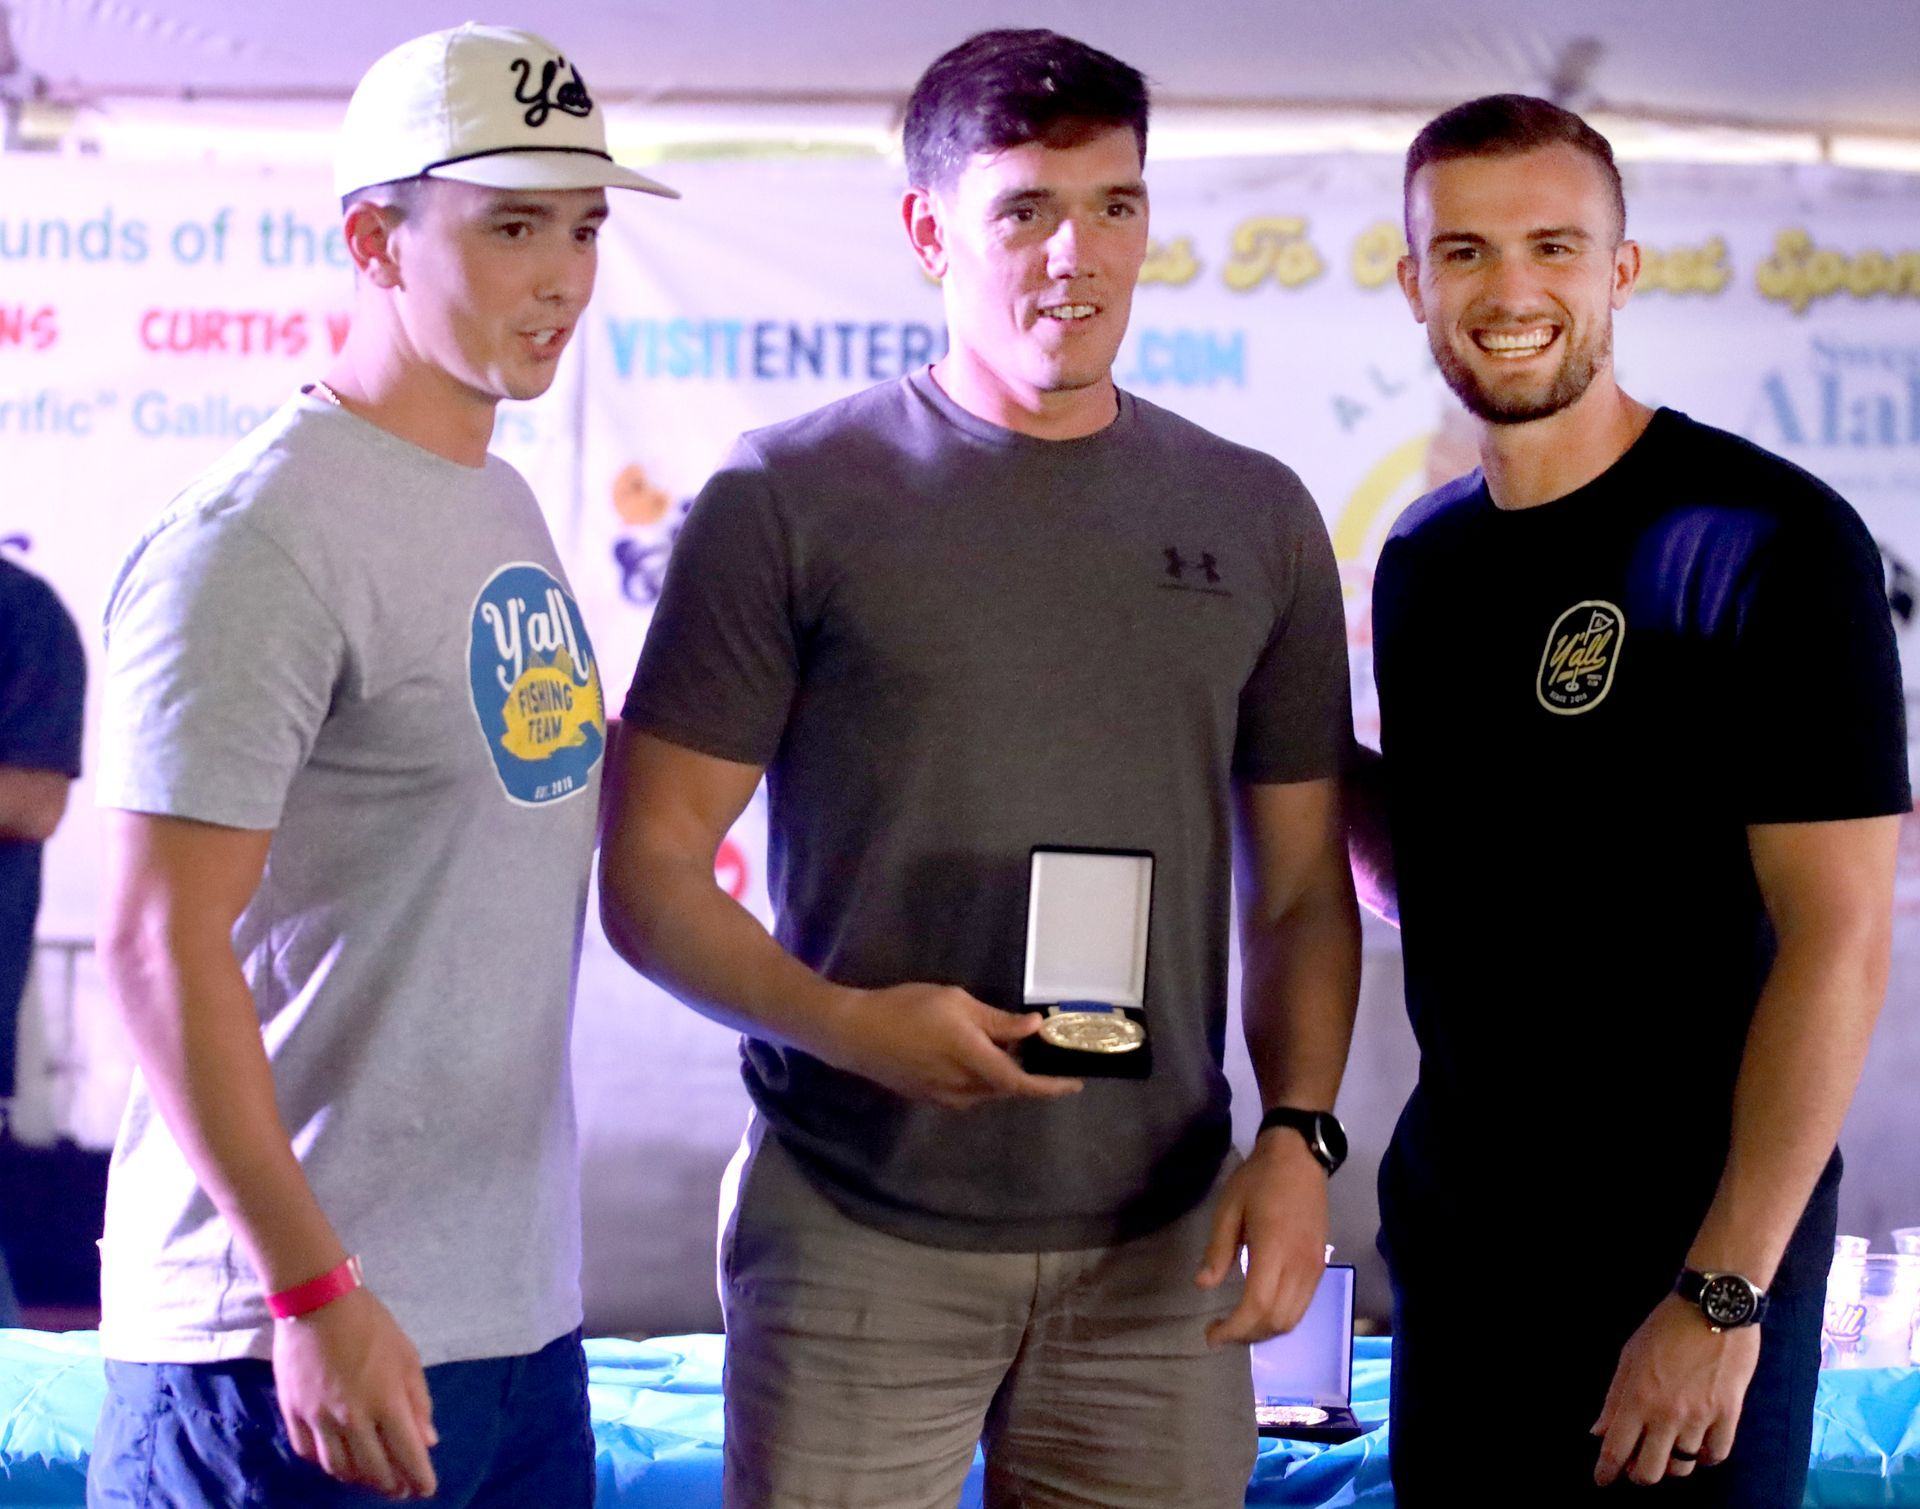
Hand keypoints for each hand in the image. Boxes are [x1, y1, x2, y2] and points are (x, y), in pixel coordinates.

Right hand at [272, 1287, 438, 1498]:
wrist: (318, 1302)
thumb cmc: (371, 1324)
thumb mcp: (406, 1356)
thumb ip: (418, 1401)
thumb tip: (428, 1441)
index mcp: (386, 1401)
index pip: (408, 1454)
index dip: (419, 1477)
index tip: (427, 1490)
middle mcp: (352, 1417)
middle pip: (372, 1469)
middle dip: (390, 1486)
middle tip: (400, 1491)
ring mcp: (318, 1418)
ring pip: (338, 1467)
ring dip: (358, 1479)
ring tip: (371, 1480)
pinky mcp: (292, 1412)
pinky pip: (308, 1451)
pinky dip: (325, 1463)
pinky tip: (337, 1461)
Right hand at [824, 983, 1083, 1108]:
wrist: (856, 1034)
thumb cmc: (907, 1008)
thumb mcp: (957, 1002)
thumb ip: (998, 1020)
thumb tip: (1034, 1027)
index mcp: (973, 1060)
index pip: (1021, 1083)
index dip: (1051, 1086)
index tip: (1074, 1081)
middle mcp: (964, 1087)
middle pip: (1007, 1087)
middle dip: (1026, 1071)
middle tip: (1036, 1046)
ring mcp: (946, 1096)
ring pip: (988, 1090)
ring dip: (1002, 1073)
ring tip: (1004, 1043)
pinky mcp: (931, 1097)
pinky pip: (969, 1091)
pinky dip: (982, 1076)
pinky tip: (976, 1053)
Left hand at [1194, 1127, 1329, 1343]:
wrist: (1299, 1158)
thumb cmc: (1258, 1179)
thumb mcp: (1228, 1208)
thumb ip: (1218, 1249)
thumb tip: (1203, 1285)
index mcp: (1273, 1250)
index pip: (1257, 1306)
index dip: (1234, 1329)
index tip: (1210, 1335)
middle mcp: (1299, 1266)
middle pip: (1276, 1321)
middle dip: (1246, 1335)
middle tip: (1220, 1332)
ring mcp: (1314, 1268)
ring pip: (1293, 1319)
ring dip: (1264, 1331)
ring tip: (1238, 1326)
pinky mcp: (1320, 1265)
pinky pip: (1303, 1306)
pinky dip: (1281, 1319)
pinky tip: (1261, 1311)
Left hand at [1591, 1293, 1761, 1486]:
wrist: (1713, 1307)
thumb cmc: (1665, 1327)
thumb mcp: (1629, 1356)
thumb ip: (1614, 1398)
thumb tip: (1599, 1431)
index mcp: (1637, 1397)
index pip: (1616, 1448)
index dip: (1606, 1471)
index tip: (1602, 1480)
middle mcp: (1667, 1414)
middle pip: (1649, 1471)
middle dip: (1638, 1474)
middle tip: (1637, 1465)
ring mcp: (1700, 1417)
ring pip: (1684, 1467)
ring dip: (1672, 1465)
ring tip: (1667, 1452)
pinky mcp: (1730, 1414)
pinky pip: (1717, 1454)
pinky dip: (1706, 1458)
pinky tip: (1699, 1447)